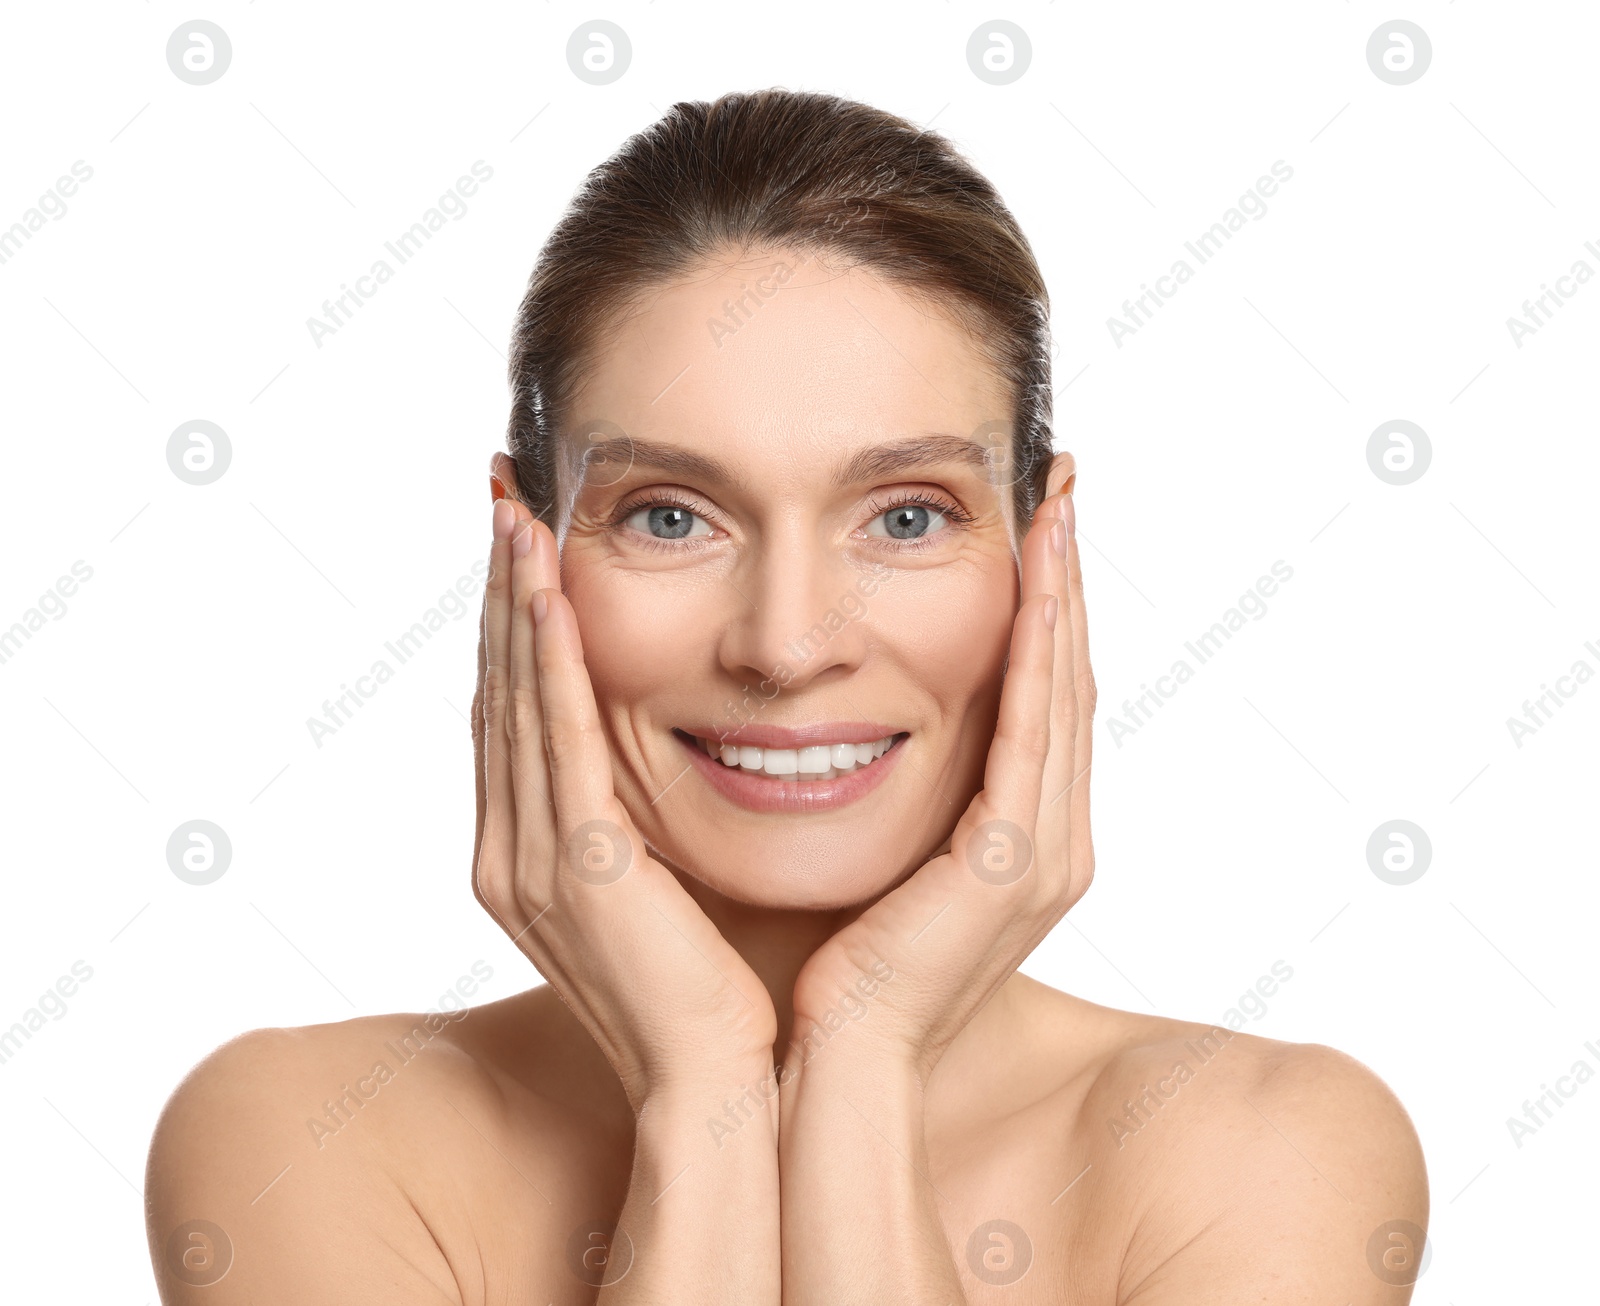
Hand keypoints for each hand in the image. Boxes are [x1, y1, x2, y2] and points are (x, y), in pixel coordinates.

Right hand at [470, 494, 776, 1107]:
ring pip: (515, 702)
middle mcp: (506, 851)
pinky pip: (557, 740)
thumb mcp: (653, 881)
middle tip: (501, 499)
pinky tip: (545, 592)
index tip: (517, 547)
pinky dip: (547, 660)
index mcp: (521, 855)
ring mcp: (529, 862)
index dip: (506, 626)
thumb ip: (628, 816)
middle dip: (496, 593)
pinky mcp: (578, 868)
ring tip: (517, 516)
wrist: (713, 1082)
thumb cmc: (706, 984)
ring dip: (512, 604)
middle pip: (496, 692)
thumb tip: (649, 753)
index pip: (510, 714)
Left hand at [789, 486, 1093, 1081]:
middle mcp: (1056, 842)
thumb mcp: (886, 852)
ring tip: (1056, 510)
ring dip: (1062, 599)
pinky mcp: (1013, 866)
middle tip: (1064, 490)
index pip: (1048, 701)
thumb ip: (906, 790)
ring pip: (1065, 696)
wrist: (834, 1053)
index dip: (1050, 612)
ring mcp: (1046, 855)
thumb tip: (864, 718)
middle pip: (1071, 684)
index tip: (1040, 529)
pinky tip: (1037, 587)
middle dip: (1067, 585)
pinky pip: (1033, 736)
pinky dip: (1038, 657)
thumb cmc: (841, 962)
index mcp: (1028, 841)